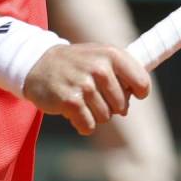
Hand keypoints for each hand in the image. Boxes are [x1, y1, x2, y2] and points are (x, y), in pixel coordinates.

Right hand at [23, 43, 149, 134]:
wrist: (37, 64)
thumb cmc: (76, 63)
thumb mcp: (101, 55)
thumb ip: (123, 70)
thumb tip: (141, 92)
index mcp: (112, 54)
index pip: (142, 82)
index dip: (138, 92)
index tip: (132, 93)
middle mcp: (100, 68)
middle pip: (123, 105)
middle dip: (111, 106)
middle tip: (95, 95)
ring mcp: (85, 85)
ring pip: (105, 117)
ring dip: (94, 114)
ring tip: (81, 99)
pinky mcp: (71, 102)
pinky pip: (89, 126)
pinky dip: (82, 124)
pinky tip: (73, 110)